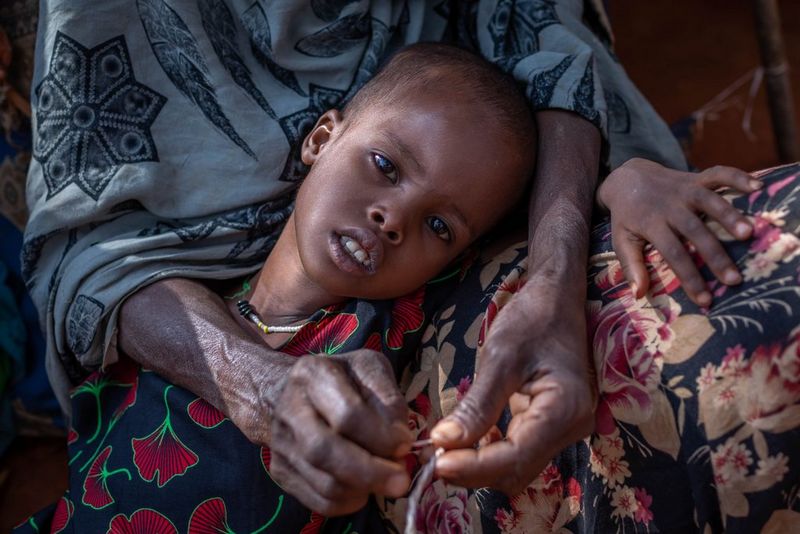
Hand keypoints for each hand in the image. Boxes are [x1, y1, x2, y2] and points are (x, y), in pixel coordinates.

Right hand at [268, 350, 412, 514]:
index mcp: (313, 374)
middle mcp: (290, 409)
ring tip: (385, 481)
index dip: (382, 436)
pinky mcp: (280, 471)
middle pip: (325, 451)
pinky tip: (363, 489)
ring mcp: (281, 444)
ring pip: (324, 482)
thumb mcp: (369, 370)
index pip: (347, 414)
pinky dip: (349, 502)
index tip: (405, 443)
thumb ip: (389, 399)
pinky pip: (319, 501)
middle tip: (401, 480)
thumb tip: (400, 441)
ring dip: (363, 489)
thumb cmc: (340, 380)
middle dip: (370, 472)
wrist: (287, 392)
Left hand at [429, 281, 594, 494]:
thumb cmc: (532, 318)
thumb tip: (443, 443)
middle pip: (516, 471)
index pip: (515, 459)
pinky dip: (488, 452)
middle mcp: (570, 428)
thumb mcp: (500, 357)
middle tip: (431, 457)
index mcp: (564, 410)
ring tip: (441, 449)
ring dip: (477, 465)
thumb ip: (476, 405)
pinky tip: (464, 437)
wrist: (557, 297)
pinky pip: (516, 452)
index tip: (435, 464)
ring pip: (515, 467)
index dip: (473, 468)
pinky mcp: (549, 426)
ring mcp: (562, 429)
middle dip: (473, 470)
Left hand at [597, 158, 760, 305]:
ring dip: (730, 215)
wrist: (627, 178)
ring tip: (748, 234)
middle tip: (734, 279)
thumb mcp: (621, 240)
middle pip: (695, 231)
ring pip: (710, 201)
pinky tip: (757, 186)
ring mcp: (685, 190)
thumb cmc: (627, 216)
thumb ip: (631, 265)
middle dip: (715, 255)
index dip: (689, 276)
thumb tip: (639, 294)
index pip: (673, 253)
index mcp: (652, 224)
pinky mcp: (696, 178)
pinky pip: (718, 174)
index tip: (705, 299)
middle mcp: (670, 206)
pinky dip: (737, 176)